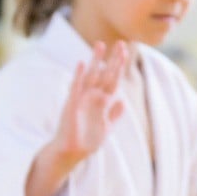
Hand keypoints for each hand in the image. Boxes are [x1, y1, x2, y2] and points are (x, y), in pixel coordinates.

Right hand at [45, 41, 126, 172]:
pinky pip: (76, 88)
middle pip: (105, 74)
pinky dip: (78, 76)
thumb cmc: (86, 141)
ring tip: (100, 45)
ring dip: (95, 61)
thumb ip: (114, 114)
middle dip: (113, 60)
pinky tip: (81, 64)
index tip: (125, 52)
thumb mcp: (106, 127)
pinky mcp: (71, 104)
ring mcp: (82, 99)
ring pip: (91, 77)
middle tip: (120, 43)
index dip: (119, 67)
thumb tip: (122, 101)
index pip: (113, 80)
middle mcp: (92, 97)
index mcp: (102, 102)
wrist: (71, 152)